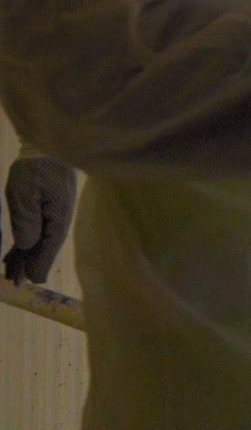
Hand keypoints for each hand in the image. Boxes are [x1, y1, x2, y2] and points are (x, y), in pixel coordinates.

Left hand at [4, 155, 76, 284]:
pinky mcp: (47, 211)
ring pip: (39, 243)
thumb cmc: (37, 167)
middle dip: (28, 266)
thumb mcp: (25, 192)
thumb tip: (28, 246)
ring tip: (9, 274)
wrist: (48, 147)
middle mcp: (59, 221)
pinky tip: (14, 256)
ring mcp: (54, 216)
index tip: (26, 283)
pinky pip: (36, 233)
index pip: (49, 250)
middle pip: (44, 250)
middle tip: (12, 284)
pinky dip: (25, 246)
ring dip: (25, 258)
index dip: (36, 267)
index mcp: (58, 219)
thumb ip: (26, 220)